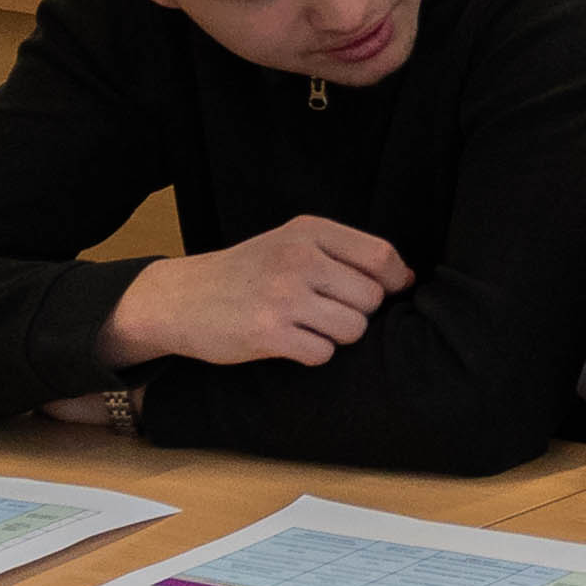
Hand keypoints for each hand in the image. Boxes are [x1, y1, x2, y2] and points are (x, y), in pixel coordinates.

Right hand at [101, 213, 409, 369]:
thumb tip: (407, 279)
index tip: (385, 292)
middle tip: (326, 311)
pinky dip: (313, 354)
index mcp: (309, 232)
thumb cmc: (247, 272)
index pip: (381, 256)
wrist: (179, 298)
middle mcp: (298, 260)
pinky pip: (323, 353)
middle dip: (358, 312)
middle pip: (371, 298)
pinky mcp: (267, 333)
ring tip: (308, 326)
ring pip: (353, 328)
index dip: (394, 281)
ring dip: (337, 335)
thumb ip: (346, 253)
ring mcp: (282, 296)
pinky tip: (291, 342)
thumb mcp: (291, 243)